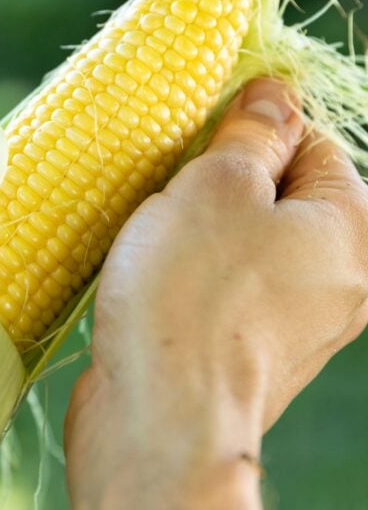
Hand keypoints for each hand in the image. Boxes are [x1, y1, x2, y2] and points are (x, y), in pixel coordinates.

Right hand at [64, 78, 367, 509]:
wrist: (161, 417)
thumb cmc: (193, 289)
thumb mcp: (220, 181)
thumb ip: (254, 131)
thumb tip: (276, 93)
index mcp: (352, 229)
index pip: (312, 141)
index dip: (254, 130)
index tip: (205, 143)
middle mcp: (342, 277)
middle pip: (281, 190)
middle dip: (224, 178)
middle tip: (179, 189)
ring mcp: (299, 319)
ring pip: (248, 235)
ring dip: (202, 221)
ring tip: (162, 234)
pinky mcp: (253, 346)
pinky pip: (230, 279)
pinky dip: (196, 265)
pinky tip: (160, 272)